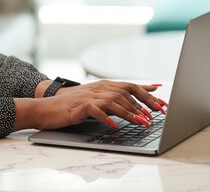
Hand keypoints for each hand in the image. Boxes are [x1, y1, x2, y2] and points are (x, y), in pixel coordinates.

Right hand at [14, 80, 166, 130]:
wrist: (47, 107)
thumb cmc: (73, 105)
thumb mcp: (97, 98)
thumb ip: (116, 96)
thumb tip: (139, 97)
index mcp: (104, 85)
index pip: (131, 86)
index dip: (148, 95)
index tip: (163, 105)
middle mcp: (98, 88)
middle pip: (125, 93)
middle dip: (143, 105)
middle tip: (155, 116)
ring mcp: (89, 96)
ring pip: (113, 101)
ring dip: (129, 112)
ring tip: (140, 123)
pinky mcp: (79, 106)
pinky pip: (95, 110)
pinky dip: (106, 117)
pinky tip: (114, 125)